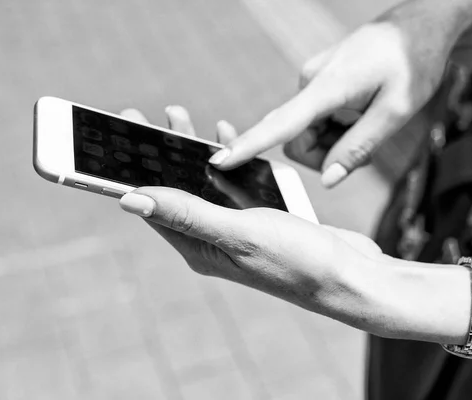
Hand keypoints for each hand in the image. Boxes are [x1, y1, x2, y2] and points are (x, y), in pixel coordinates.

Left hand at [118, 106, 389, 319]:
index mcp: (199, 248)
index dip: (132, 170)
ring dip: (193, 151)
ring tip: (179, 119)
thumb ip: (188, 214)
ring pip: (205, 184)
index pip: (153, 205)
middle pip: (176, 191)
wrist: (352, 277)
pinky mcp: (261, 219)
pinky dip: (228, 160)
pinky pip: (234, 184)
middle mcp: (213, 240)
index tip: (118, 132)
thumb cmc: (299, 262)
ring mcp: (238, 229)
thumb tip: (129, 200)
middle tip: (145, 116)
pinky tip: (228, 140)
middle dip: (161, 152)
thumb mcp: (240, 233)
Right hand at [207, 0, 471, 186]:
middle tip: (365, 148)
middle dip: (326, 154)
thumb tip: (327, 179)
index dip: (250, 146)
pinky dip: (337, 129)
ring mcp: (312, 83)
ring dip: (335, 142)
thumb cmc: (412, 63)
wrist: (418, 25)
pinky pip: (316, 121)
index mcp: (328, 86)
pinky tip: (361, 114)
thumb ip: (358, 147)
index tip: (219, 161)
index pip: (282, 123)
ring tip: (368, 123)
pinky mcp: (318, 85)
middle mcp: (310, 83)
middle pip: (297, 141)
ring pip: (308, 135)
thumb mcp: (397, 111)